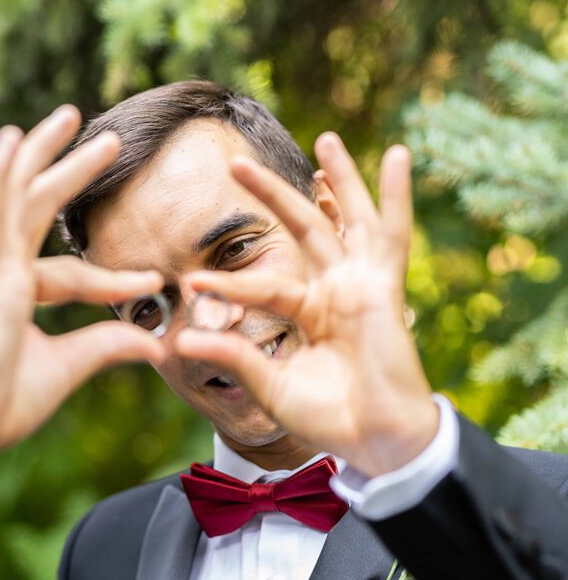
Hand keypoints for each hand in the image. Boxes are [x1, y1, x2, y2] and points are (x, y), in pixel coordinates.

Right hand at [0, 107, 164, 528]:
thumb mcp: (63, 370)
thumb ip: (105, 348)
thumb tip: (154, 342)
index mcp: (10, 292)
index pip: (72, 274)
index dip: (113, 281)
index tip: (153, 283)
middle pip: (36, 208)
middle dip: (67, 169)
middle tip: (105, 139)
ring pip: (20, 199)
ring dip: (46, 156)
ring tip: (75, 118)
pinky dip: (3, 178)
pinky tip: (15, 139)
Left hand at [175, 133, 437, 475]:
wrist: (373, 441)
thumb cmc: (327, 419)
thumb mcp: (269, 385)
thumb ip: (234, 355)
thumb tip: (184, 337)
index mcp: (309, 313)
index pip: (260, 285)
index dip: (226, 282)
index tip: (190, 280)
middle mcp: (335, 291)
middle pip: (304, 230)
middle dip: (272, 196)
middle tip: (236, 164)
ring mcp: (360, 285)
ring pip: (346, 221)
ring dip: (338, 179)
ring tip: (323, 138)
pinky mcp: (383, 287)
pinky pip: (391, 234)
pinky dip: (394, 195)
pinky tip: (395, 155)